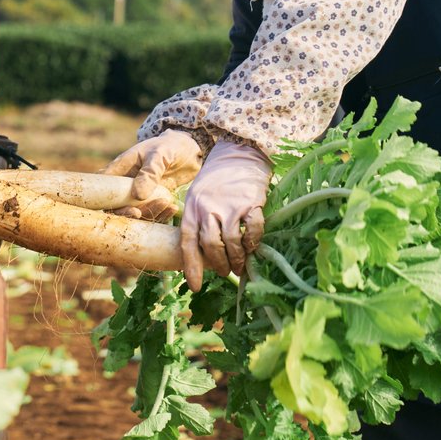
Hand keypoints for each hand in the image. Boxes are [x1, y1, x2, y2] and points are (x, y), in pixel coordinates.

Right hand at [102, 130, 203, 219]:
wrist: (189, 151)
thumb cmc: (168, 146)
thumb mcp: (159, 154)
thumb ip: (149, 172)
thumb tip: (137, 196)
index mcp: (120, 170)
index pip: (102, 187)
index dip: (102, 200)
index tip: (116, 206)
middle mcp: (126, 185)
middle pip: (116, 205)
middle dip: (125, 213)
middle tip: (138, 213)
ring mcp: (139, 195)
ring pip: (135, 212)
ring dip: (148, 213)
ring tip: (165, 204)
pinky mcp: (153, 202)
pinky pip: (153, 213)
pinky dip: (161, 214)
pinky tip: (172, 208)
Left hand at [180, 140, 271, 290]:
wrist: (237, 154)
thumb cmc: (216, 182)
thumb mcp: (198, 198)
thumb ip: (199, 222)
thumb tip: (204, 256)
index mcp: (192, 208)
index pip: (188, 242)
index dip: (191, 266)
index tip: (195, 285)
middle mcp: (208, 208)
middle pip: (211, 245)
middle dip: (218, 264)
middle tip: (226, 272)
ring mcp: (229, 205)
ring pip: (231, 241)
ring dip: (237, 258)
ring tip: (240, 266)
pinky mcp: (250, 202)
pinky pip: (252, 228)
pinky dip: (253, 241)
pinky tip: (252, 246)